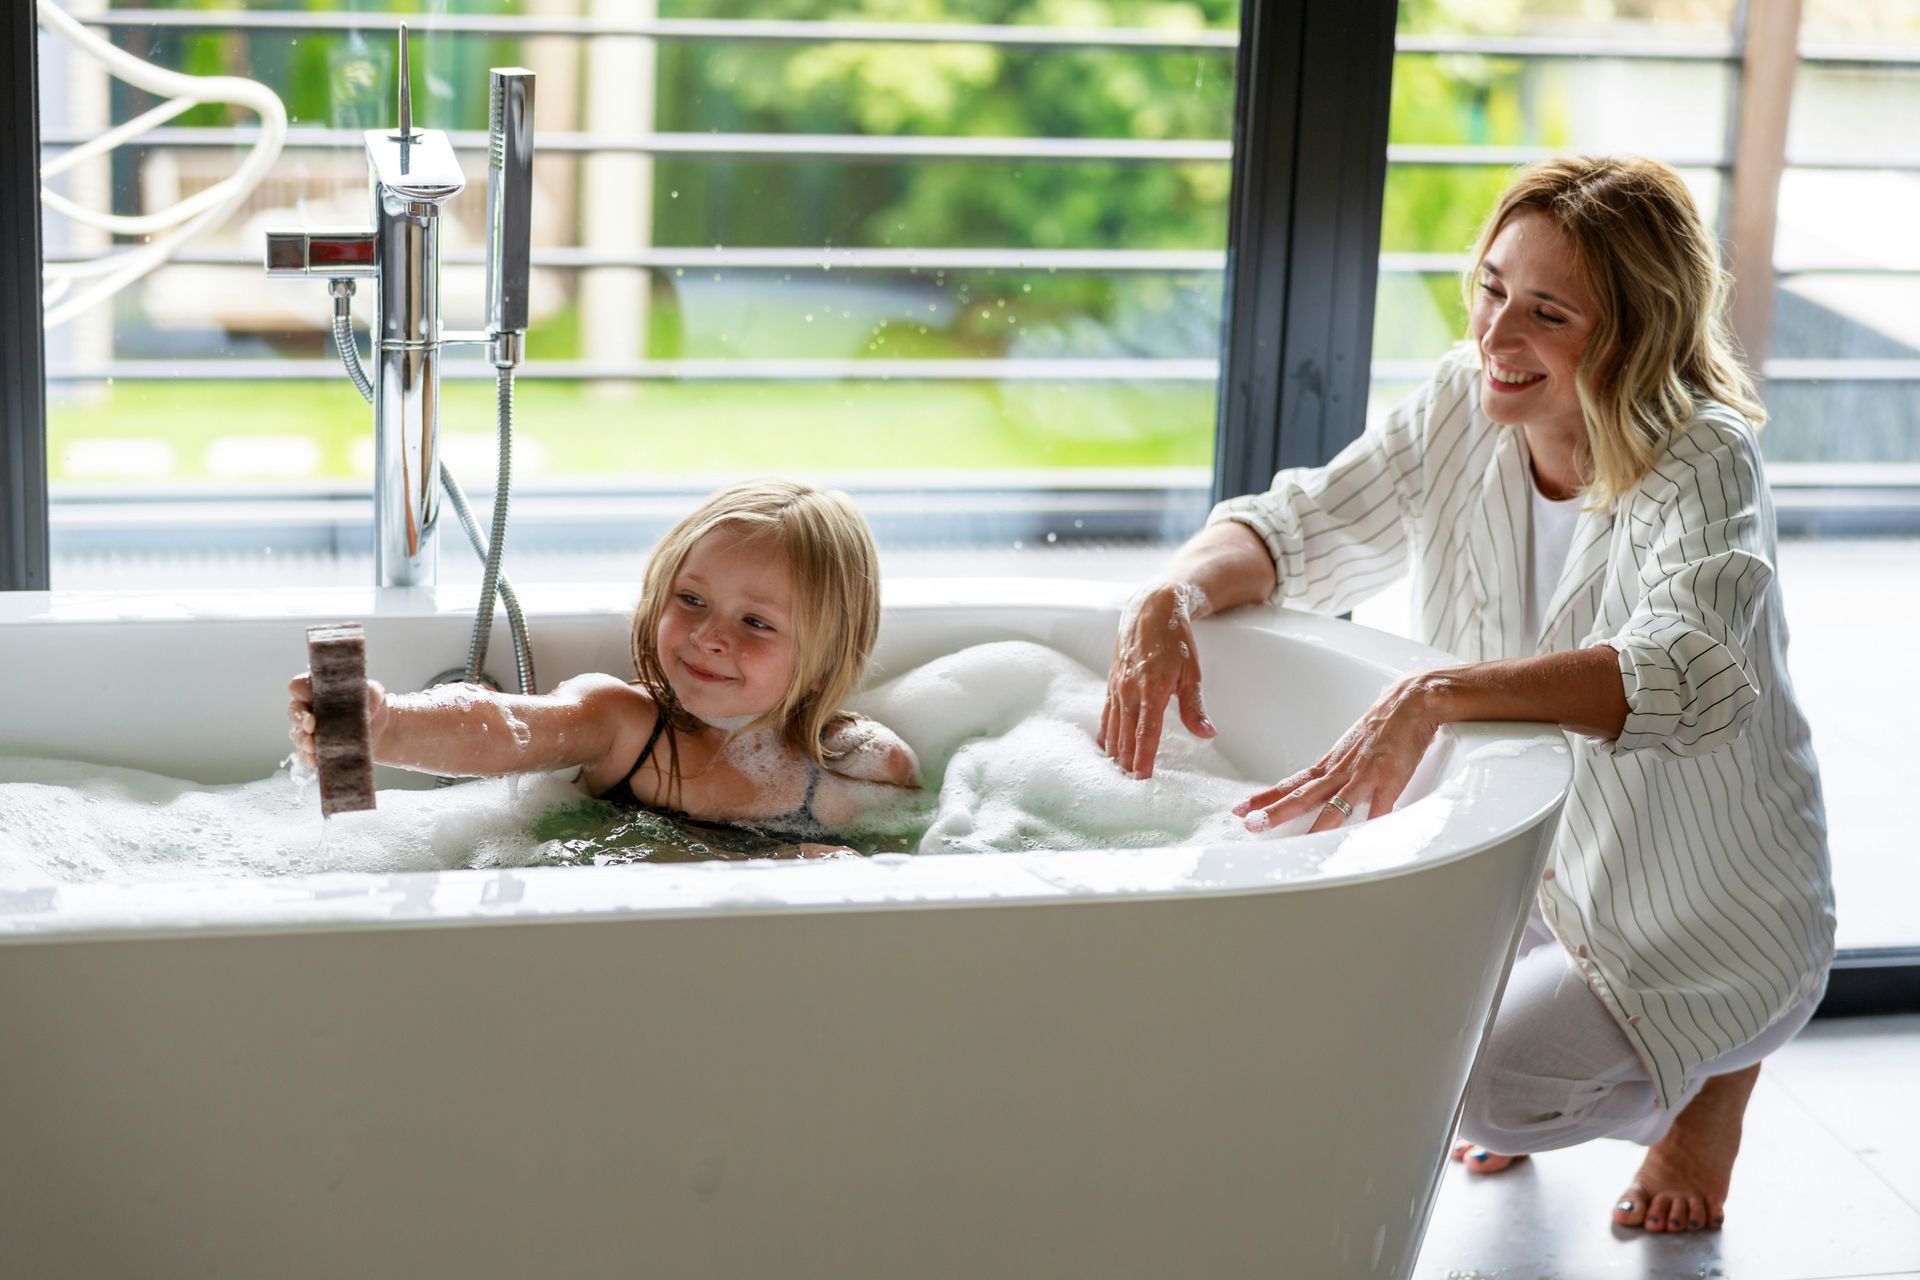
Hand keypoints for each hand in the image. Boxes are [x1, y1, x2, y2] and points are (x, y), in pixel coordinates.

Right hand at [287, 671, 387, 769]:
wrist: (377, 730)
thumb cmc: (370, 704)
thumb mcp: (374, 693)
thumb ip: (371, 692)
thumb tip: (368, 705)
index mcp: (316, 689)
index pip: (299, 685)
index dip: (301, 690)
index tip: (309, 698)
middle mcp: (307, 708)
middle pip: (294, 712)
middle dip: (301, 720)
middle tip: (311, 727)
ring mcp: (308, 731)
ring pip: (297, 735)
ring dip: (303, 742)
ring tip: (312, 748)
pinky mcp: (313, 750)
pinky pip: (304, 755)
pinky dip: (308, 759)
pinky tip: (315, 762)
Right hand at [1099, 581, 1215, 779]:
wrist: (1150, 609)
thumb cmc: (1175, 639)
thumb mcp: (1192, 671)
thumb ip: (1195, 707)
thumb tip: (1207, 734)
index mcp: (1152, 688)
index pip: (1145, 733)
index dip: (1143, 758)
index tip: (1142, 779)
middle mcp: (1130, 690)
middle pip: (1125, 735)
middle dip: (1126, 762)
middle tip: (1127, 788)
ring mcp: (1117, 686)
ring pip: (1113, 727)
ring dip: (1114, 752)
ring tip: (1116, 774)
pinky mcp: (1111, 683)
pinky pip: (1106, 714)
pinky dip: (1106, 734)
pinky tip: (1106, 748)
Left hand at [1235, 673, 1439, 833]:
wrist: (1409, 703)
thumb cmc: (1382, 726)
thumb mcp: (1350, 750)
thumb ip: (1336, 772)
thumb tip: (1320, 787)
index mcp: (1330, 765)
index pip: (1291, 784)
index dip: (1266, 797)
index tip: (1242, 809)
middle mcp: (1341, 771)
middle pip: (1302, 795)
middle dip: (1275, 812)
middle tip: (1250, 824)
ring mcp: (1364, 775)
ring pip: (1334, 805)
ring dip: (1315, 825)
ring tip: (1296, 843)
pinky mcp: (1389, 779)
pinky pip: (1377, 807)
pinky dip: (1368, 825)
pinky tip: (1359, 842)